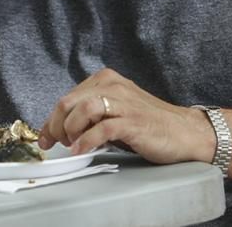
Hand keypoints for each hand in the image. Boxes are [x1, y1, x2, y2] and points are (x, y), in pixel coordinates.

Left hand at [38, 68, 215, 164]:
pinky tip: (82, 150)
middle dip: (55, 126)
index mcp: (105, 80)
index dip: (51, 119)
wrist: (186, 132)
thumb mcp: (115, 111)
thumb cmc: (149, 123)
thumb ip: (92, 113)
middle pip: (68, 102)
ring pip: (81, 111)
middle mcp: (112, 86)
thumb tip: (62, 128)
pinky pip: (101, 129)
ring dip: (70, 131)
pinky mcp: (132, 121)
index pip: (67, 97)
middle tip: (56, 144)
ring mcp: (123, 103)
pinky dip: (86, 141)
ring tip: (72, 145)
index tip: (45, 138)